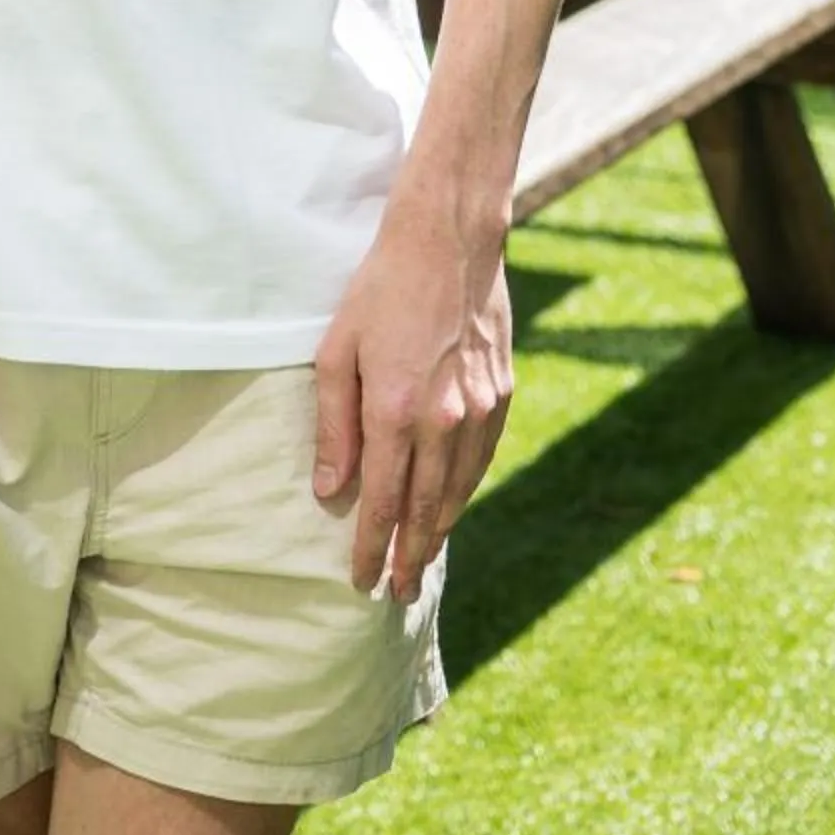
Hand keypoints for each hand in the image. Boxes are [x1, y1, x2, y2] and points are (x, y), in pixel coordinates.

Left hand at [311, 204, 511, 603]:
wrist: (448, 241)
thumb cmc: (378, 290)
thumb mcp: (337, 350)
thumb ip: (335, 425)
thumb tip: (332, 490)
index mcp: (395, 411)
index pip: (383, 501)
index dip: (371, 546)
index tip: (360, 579)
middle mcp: (444, 419)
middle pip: (428, 508)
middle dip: (411, 555)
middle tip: (397, 592)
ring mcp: (480, 408)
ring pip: (460, 489)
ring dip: (441, 530)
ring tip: (422, 560)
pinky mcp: (502, 393)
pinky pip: (483, 458)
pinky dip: (466, 489)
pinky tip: (453, 504)